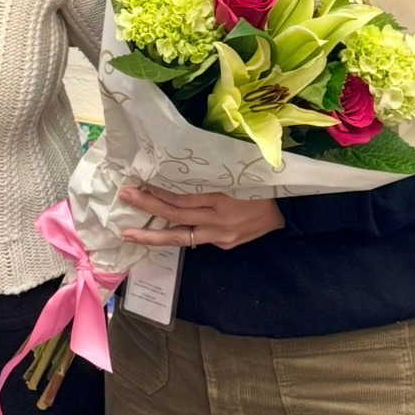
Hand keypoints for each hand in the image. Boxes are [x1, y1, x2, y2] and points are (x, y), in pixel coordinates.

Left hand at [118, 185, 283, 251]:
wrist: (290, 213)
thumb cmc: (263, 185)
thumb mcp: (239, 174)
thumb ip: (211, 176)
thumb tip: (177, 169)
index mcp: (224, 197)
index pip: (182, 196)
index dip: (158, 190)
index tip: (138, 181)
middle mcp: (220, 219)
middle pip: (176, 214)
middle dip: (147, 206)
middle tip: (124, 196)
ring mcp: (222, 236)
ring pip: (181, 237)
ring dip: (152, 235)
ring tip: (128, 233)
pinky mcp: (225, 244)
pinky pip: (197, 239)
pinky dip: (179, 234)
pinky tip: (159, 233)